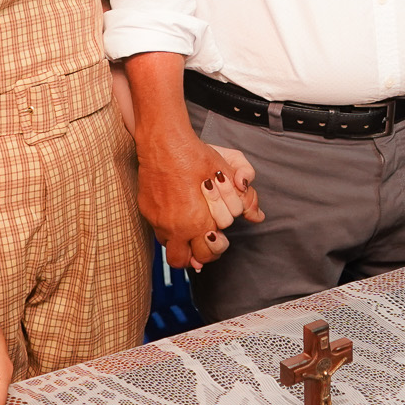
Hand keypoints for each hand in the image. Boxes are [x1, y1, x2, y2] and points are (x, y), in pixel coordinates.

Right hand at [137, 128, 261, 271]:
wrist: (164, 143)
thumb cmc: (196, 156)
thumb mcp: (228, 175)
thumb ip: (246, 199)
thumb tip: (258, 216)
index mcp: (198, 221)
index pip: (207, 253)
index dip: (213, 249)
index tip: (214, 237)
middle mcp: (176, 227)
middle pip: (185, 260)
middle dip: (197, 255)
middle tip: (203, 240)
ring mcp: (158, 221)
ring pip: (169, 247)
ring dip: (180, 243)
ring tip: (188, 230)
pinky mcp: (147, 211)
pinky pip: (158, 230)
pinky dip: (168, 228)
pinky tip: (176, 214)